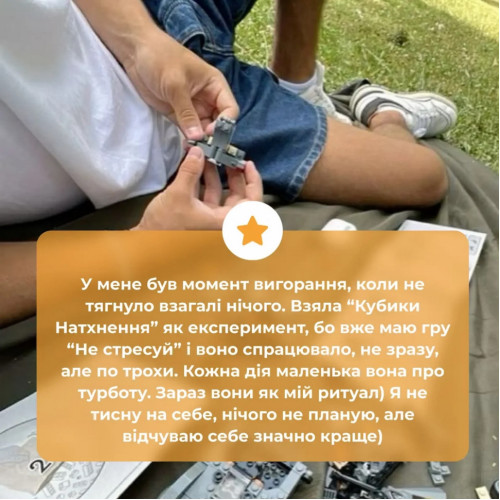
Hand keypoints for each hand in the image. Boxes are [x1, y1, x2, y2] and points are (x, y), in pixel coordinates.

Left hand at [124, 29, 238, 138]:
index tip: (210, 132)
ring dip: (200, 140)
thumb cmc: (160, 58)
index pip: (230, 109)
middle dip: (213, 136)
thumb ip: (187, 113)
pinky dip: (188, 139)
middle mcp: (208, 99)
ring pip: (204, 129)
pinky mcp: (178, 114)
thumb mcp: (176, 85)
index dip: (224, 124)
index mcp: (215, 86)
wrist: (135, 51)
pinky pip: (188, 130)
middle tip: (203, 147)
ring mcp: (193, 108)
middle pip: (219, 123)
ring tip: (193, 149)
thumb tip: (198, 137)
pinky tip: (185, 146)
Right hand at [133, 147, 261, 230]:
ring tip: (206, 156)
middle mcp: (222, 224)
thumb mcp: (178, 194)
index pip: (253, 203)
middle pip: (238, 197)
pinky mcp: (199, 220)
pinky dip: (204, 184)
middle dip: (232, 174)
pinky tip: (196, 168)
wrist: (145, 244)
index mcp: (226, 224)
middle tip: (225, 156)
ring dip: (215, 176)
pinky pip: (208, 199)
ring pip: (222, 196)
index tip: (247, 163)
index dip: (253, 181)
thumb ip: (190, 170)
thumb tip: (198, 151)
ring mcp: (211, 222)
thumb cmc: (165, 226)